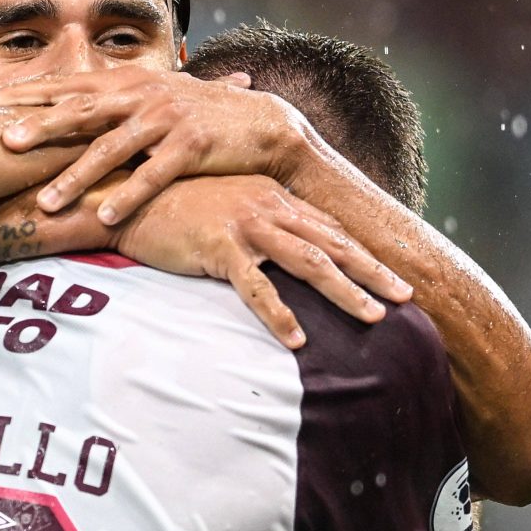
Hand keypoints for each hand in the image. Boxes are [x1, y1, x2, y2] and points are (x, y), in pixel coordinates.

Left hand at [0, 68, 311, 221]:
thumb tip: (62, 112)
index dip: (24, 92)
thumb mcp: (151, 101)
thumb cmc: (198, 116)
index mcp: (126, 83)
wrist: (262, 124)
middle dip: (40, 126)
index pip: (66, 85)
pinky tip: (104, 216)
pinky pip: (153, 176)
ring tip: (46, 202)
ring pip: (112, 149)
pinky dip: (127, 196)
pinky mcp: (191, 147)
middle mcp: (141, 96)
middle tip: (2, 142)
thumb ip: (110, 105)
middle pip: (80, 112)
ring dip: (76, 177)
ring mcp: (166, 120)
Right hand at [110, 176, 409, 346]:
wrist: (124, 195)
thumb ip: (250, 195)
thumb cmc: (169, 197)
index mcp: (271, 196)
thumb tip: (271, 200)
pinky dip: (278, 314)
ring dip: (345, 291)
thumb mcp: (219, 192)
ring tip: (374, 317)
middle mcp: (267, 206)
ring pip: (308, 262)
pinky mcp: (217, 248)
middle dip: (373, 270)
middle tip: (406, 296)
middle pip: (332, 242)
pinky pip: (255, 287)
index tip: (392, 273)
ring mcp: (244, 226)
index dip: (363, 251)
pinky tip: (298, 338)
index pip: (328, 227)